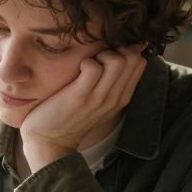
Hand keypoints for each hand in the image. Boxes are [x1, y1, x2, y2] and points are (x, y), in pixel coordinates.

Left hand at [19, 45, 148, 172]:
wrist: (50, 142)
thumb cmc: (71, 116)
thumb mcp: (99, 100)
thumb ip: (112, 80)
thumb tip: (126, 51)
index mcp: (122, 97)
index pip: (140, 61)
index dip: (126, 50)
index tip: (108, 54)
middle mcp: (115, 98)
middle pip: (133, 58)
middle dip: (115, 49)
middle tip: (97, 58)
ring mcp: (99, 98)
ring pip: (117, 61)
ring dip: (101, 54)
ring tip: (88, 64)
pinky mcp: (80, 97)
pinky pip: (92, 67)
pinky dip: (85, 62)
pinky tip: (77, 71)